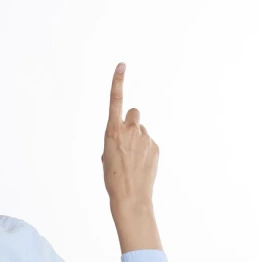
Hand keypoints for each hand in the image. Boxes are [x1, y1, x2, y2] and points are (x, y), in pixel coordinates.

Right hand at [102, 62, 158, 212]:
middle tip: (126, 138)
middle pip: (134, 113)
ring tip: (131, 158)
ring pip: (141, 130)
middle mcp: (130, 130)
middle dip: (130, 121)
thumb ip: (115, 138)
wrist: (130, 196)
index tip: (121, 65)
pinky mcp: (155, 146)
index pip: (115, 101)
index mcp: (112, 132)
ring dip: (137, 138)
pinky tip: (140, 165)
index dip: (117, 82)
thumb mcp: (106, 155)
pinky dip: (144, 150)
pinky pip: (148, 142)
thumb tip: (127, 135)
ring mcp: (145, 138)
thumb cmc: (112, 177)